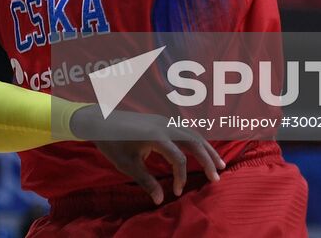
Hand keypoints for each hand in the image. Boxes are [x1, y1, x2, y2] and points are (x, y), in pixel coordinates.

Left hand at [72, 106, 224, 204]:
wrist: (100, 120)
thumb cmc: (112, 143)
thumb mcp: (127, 165)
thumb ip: (146, 181)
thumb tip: (159, 200)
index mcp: (156, 135)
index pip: (178, 159)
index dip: (181, 177)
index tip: (176, 192)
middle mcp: (164, 125)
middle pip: (193, 141)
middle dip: (207, 159)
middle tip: (218, 176)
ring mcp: (164, 120)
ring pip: (192, 133)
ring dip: (206, 149)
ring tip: (220, 164)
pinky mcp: (162, 120)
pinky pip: (185, 130)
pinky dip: (197, 141)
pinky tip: (202, 151)